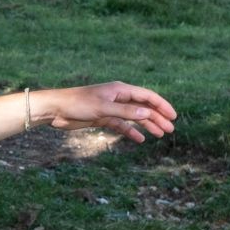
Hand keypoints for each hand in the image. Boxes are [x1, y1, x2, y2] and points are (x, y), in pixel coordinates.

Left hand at [40, 83, 176, 142]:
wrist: (56, 109)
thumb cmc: (78, 104)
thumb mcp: (104, 108)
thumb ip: (126, 111)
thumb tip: (147, 112)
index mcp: (121, 90)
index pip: (147, 96)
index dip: (162, 105)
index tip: (173, 116)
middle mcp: (118, 97)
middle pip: (143, 107)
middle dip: (157, 118)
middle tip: (170, 129)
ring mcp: (111, 108)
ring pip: (134, 117)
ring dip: (147, 125)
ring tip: (160, 135)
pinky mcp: (103, 118)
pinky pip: (121, 125)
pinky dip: (130, 131)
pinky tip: (140, 139)